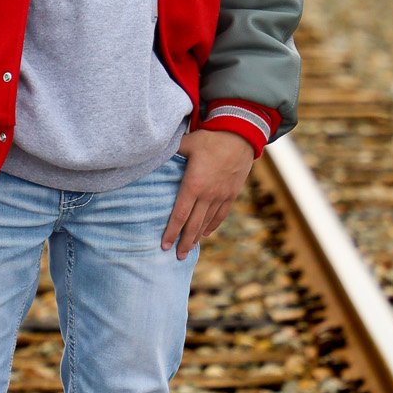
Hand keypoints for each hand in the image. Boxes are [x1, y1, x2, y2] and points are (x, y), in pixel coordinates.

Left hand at [161, 128, 255, 259]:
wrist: (241, 135)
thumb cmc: (210, 137)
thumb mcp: (187, 143)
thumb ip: (170, 153)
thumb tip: (151, 154)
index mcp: (193, 184)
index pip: (179, 214)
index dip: (171, 232)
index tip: (164, 245)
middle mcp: (208, 194)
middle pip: (193, 224)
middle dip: (184, 242)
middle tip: (177, 257)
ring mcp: (221, 195)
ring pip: (207, 222)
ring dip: (197, 237)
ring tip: (189, 249)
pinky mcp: (232, 193)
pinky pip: (221, 214)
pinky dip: (212, 225)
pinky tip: (205, 233)